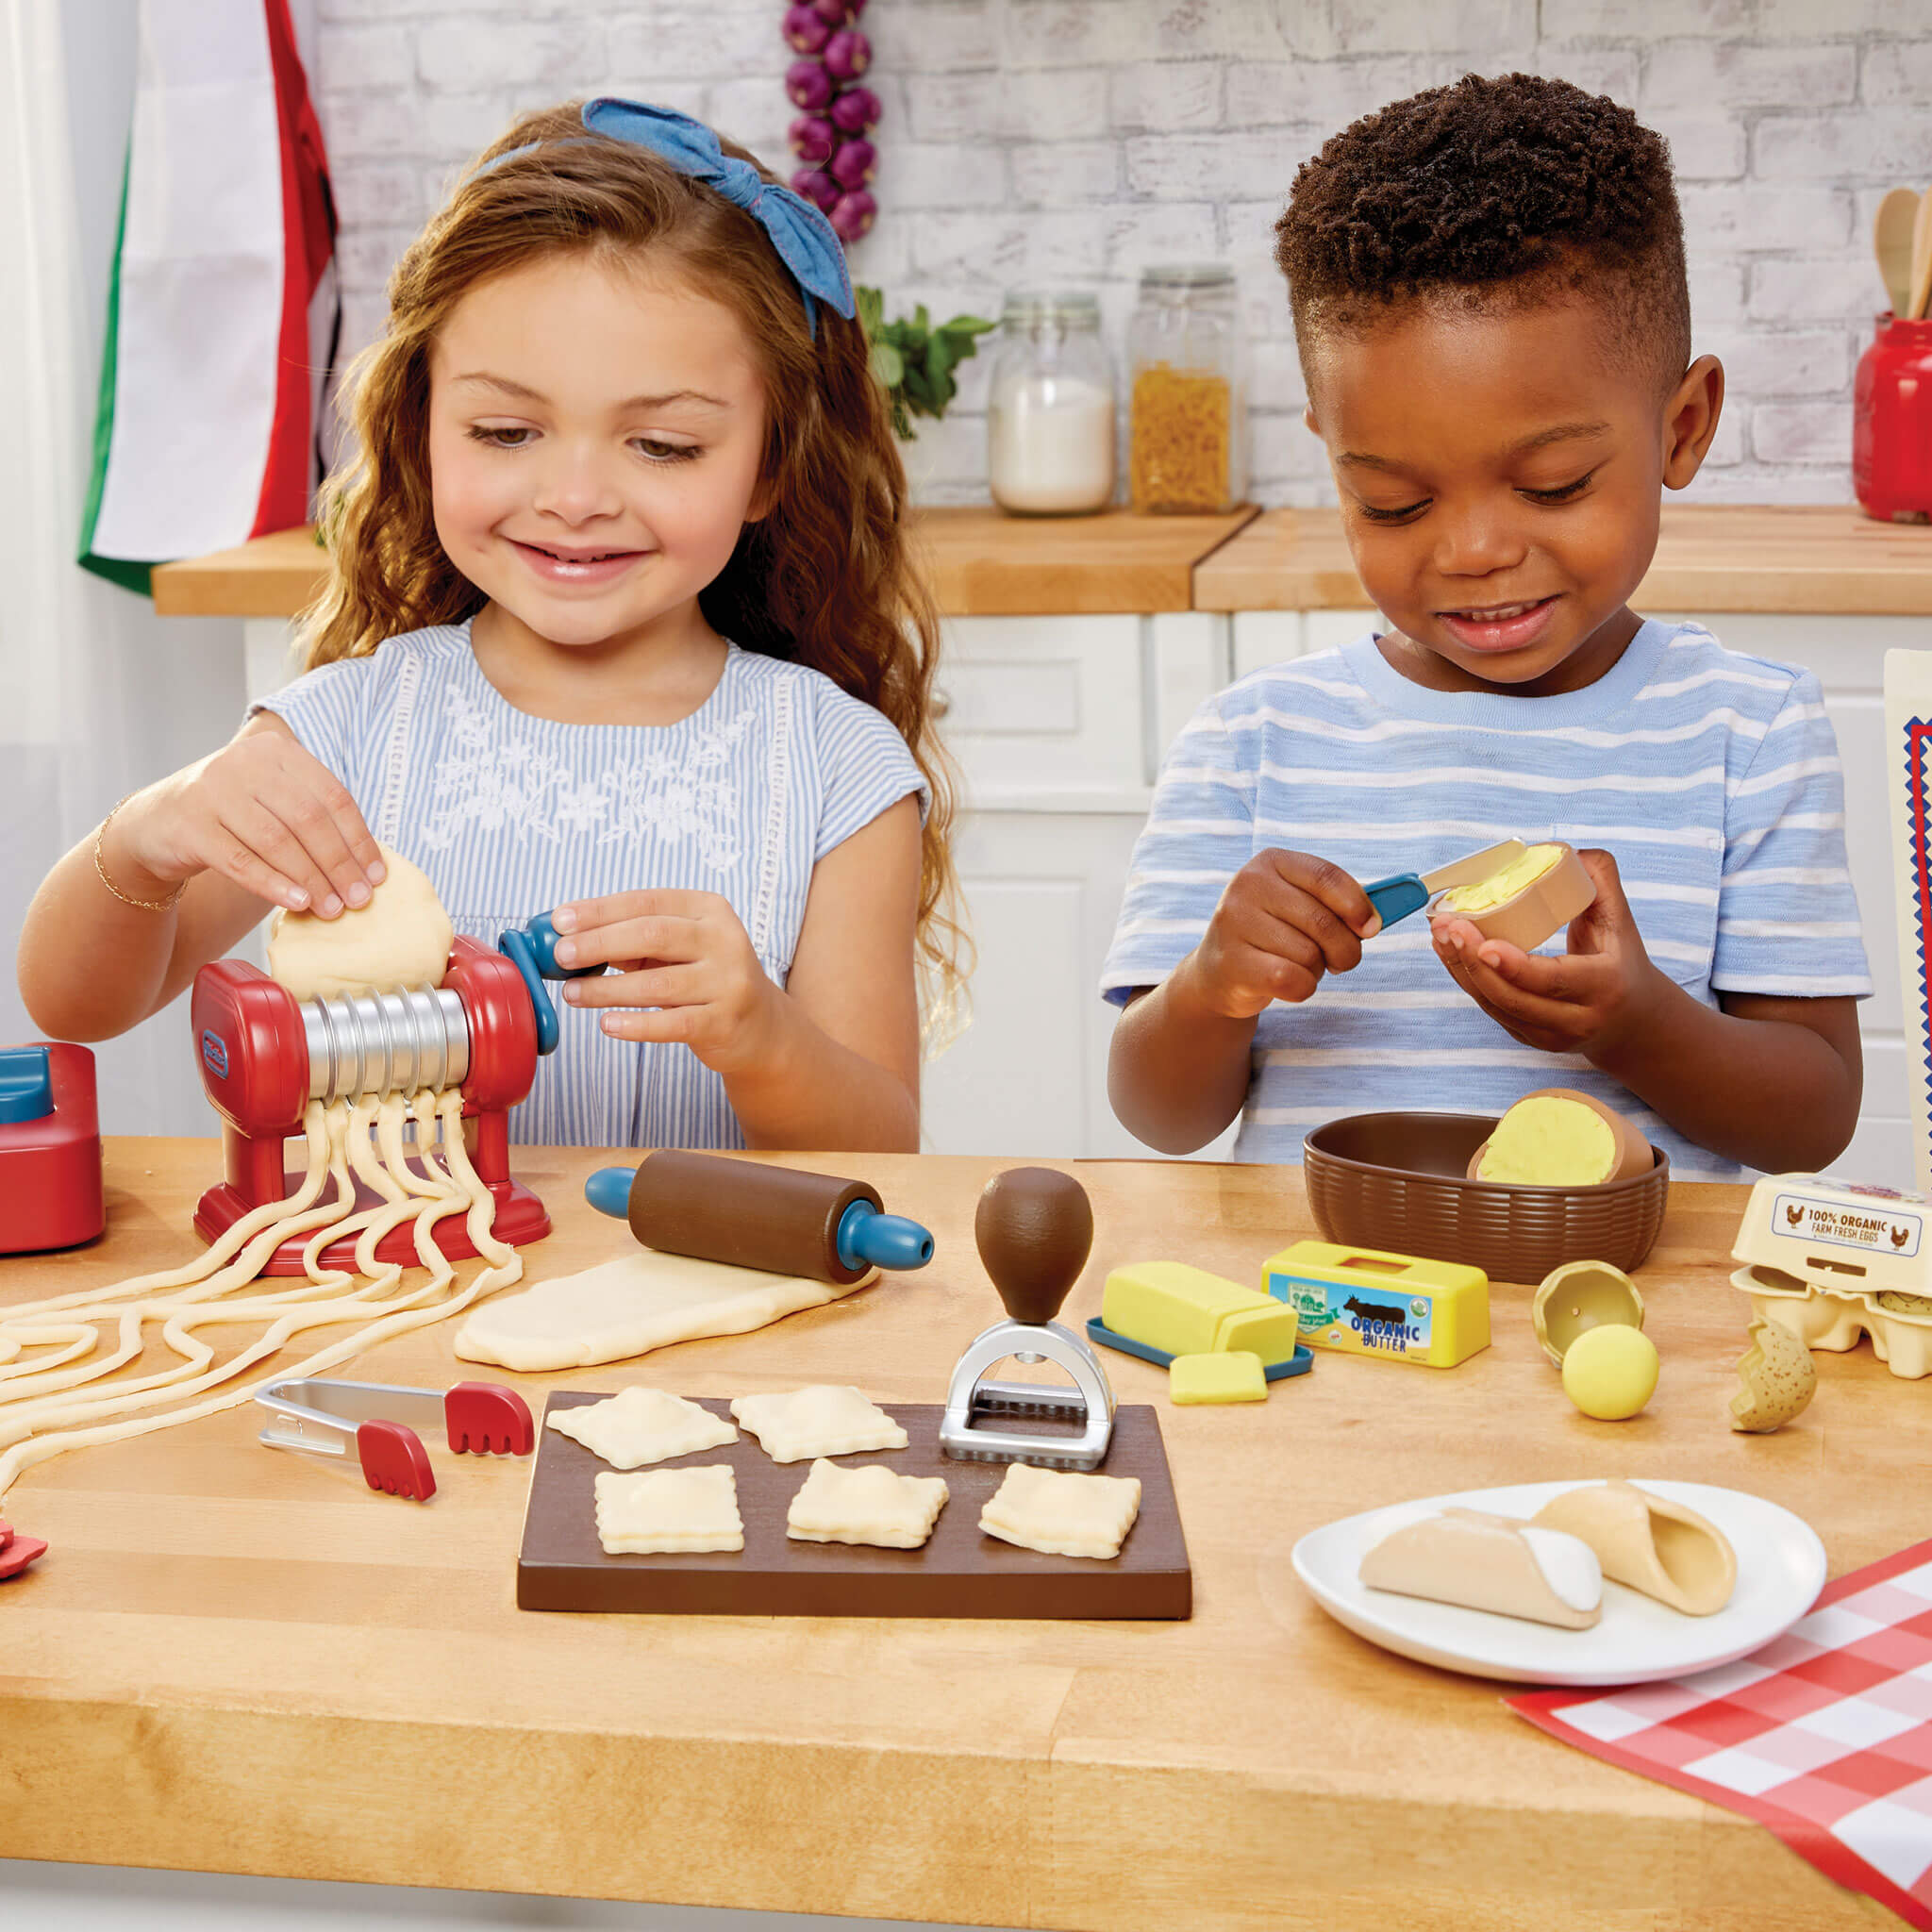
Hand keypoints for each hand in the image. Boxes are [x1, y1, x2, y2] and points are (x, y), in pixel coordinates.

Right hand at [108, 727, 384, 916]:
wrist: (156, 823)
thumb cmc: (232, 817)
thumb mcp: (273, 802)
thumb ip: (313, 818)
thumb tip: (368, 866)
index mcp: (277, 752)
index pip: (332, 797)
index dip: (359, 839)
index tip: (376, 876)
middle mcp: (244, 763)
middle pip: (308, 819)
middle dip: (338, 864)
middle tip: (358, 900)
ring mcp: (213, 791)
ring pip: (277, 841)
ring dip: (311, 880)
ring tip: (332, 909)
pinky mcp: (189, 826)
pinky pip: (241, 861)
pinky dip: (274, 885)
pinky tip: (297, 903)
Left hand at [550, 890, 782, 1073]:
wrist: (761, 1026)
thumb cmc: (704, 978)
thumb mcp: (677, 949)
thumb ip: (632, 941)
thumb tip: (570, 939)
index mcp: (708, 909)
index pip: (646, 902)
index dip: (600, 910)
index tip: (559, 921)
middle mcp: (724, 939)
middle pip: (653, 934)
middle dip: (600, 943)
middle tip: (561, 955)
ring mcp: (728, 982)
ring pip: (658, 984)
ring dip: (607, 989)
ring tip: (572, 994)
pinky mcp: (724, 1021)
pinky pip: (672, 1024)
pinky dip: (635, 1025)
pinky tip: (607, 1025)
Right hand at [1174, 849, 1379, 1019]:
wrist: (1220, 971)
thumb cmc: (1274, 936)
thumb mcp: (1301, 909)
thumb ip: (1337, 907)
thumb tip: (1377, 919)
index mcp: (1270, 862)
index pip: (1326, 877)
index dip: (1357, 905)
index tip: (1372, 928)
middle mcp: (1247, 885)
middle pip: (1323, 921)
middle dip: (1345, 949)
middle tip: (1342, 960)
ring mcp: (1234, 922)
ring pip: (1308, 954)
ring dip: (1315, 969)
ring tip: (1296, 965)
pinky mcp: (1231, 961)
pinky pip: (1291, 979)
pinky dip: (1302, 988)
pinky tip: (1287, 984)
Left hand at [1428, 848, 1667, 1059]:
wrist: (1633, 1018)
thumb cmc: (1621, 957)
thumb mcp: (1621, 918)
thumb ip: (1600, 879)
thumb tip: (1565, 851)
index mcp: (1604, 986)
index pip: (1553, 981)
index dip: (1514, 966)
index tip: (1483, 942)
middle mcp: (1577, 1019)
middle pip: (1513, 997)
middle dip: (1472, 962)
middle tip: (1447, 925)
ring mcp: (1550, 1036)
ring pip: (1495, 1006)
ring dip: (1461, 969)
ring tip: (1439, 932)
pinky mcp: (1529, 1039)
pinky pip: (1490, 1010)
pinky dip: (1466, 979)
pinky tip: (1448, 951)